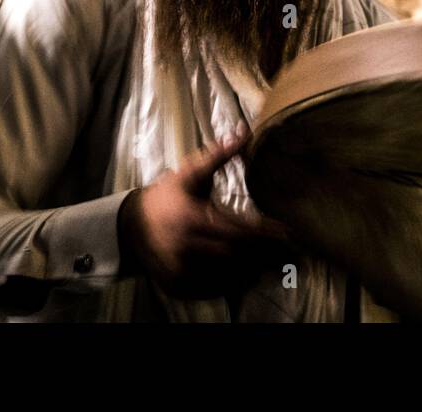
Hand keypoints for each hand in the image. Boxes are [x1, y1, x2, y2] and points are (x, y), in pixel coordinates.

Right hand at [117, 122, 289, 299]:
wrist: (131, 226)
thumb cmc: (166, 196)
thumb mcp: (190, 173)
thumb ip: (219, 154)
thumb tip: (244, 131)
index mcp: (191, 218)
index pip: (236, 228)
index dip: (264, 231)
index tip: (287, 231)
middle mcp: (186, 247)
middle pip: (236, 255)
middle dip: (264, 253)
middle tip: (290, 250)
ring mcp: (181, 270)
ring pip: (226, 276)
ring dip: (254, 270)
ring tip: (278, 263)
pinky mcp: (178, 285)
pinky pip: (212, 289)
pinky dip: (234, 284)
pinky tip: (252, 276)